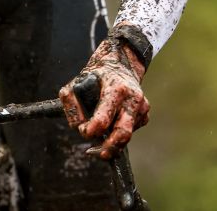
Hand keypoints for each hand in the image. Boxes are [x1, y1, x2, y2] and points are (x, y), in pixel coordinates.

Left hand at [59, 36, 148, 159]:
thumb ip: (71, 104)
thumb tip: (77, 126)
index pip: (104, 119)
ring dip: (113, 141)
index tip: (83, 130)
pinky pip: (132, 129)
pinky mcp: (145, 112)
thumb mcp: (77, 82)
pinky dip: (120, 132)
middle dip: (109, 147)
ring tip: (101, 142)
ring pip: (128, 134)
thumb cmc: (97, 75)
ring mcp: (142, 106)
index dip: (91, 130)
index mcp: (116, 89)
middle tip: (98, 153)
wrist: (121, 63)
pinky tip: (113, 123)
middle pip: (123, 133)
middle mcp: (132, 98)